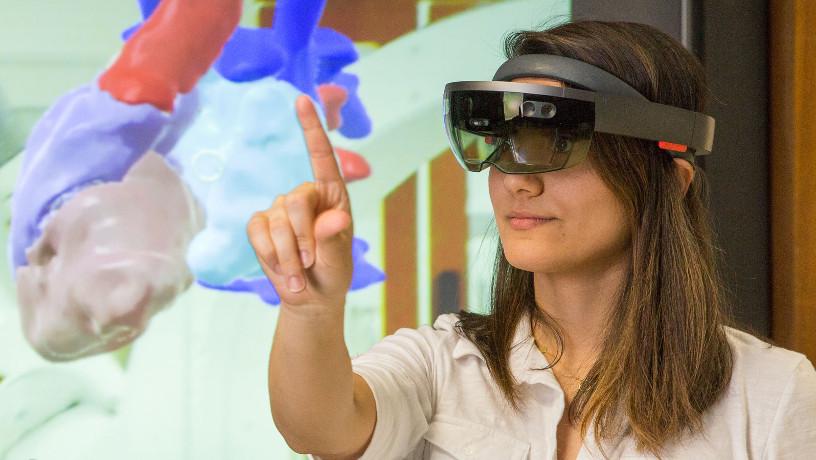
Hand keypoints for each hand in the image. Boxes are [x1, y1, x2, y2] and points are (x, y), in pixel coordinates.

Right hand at [246, 96, 353, 311]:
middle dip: (302, 238)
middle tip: (310, 264)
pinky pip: (257, 232)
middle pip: (295, 201)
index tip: (302, 99)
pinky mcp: (260, 225)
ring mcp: (279, 209)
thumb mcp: (339, 259)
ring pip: (275, 222)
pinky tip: (282, 269)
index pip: (322, 156)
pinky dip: (269, 255)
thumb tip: (336, 218)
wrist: (310, 297)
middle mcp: (305, 196)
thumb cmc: (332, 273)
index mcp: (332, 196)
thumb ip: (334, 239)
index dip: (311, 128)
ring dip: (287, 254)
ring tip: (299, 273)